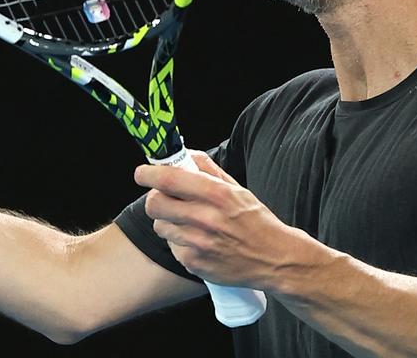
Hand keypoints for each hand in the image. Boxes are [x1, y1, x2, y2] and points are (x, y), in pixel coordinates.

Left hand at [135, 151, 309, 289]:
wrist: (274, 259)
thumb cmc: (256, 221)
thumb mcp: (237, 189)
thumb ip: (208, 169)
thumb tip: (185, 154)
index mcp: (217, 194)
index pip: (169, 179)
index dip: (148, 174)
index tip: (142, 173)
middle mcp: (206, 218)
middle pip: (155, 204)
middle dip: (156, 199)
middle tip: (166, 200)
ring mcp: (198, 243)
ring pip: (160, 226)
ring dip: (168, 222)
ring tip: (189, 223)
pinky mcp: (194, 263)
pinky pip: (172, 247)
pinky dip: (180, 243)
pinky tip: (199, 242)